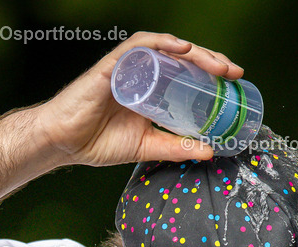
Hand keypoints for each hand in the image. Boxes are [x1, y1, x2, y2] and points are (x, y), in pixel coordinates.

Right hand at [36, 32, 244, 166]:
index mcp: (152, 89)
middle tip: (233, 73)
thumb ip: (176, 147)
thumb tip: (209, 152)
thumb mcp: (147, 146)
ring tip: (215, 64)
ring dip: (193, 52)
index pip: (186, 73)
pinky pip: (138, 47)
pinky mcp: (112, 66)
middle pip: (182, 58)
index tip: (234, 84)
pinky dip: (161, 44)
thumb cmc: (97, 141)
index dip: (211, 75)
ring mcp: (127, 67)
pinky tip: (180, 49)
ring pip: (166, 48)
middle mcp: (142, 73)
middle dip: (211, 61)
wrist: (63, 143)